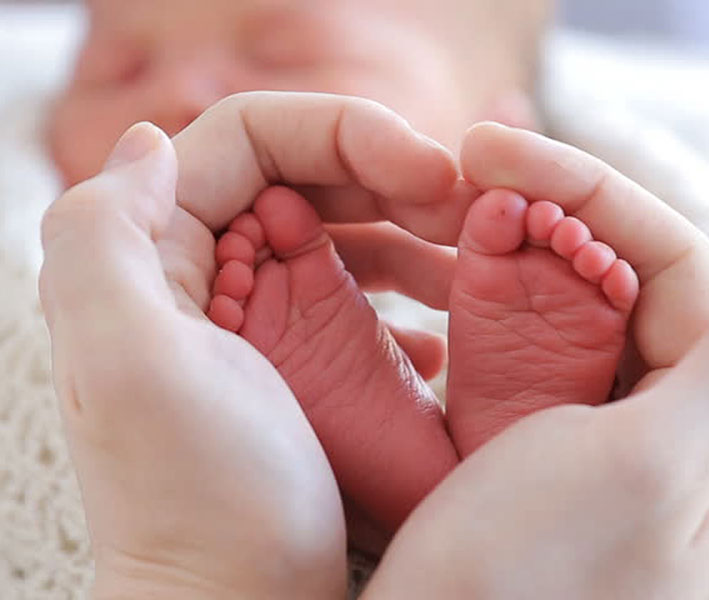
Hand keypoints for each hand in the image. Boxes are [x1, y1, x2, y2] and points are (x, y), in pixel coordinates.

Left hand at [39, 93, 473, 595]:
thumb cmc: (197, 503)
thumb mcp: (132, 368)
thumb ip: (104, 236)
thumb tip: (150, 143)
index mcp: (154, 254)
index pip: (252, 137)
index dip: (347, 131)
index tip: (429, 170)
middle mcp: (198, 273)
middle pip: (305, 174)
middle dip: (391, 177)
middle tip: (465, 209)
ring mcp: (252, 314)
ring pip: (337, 229)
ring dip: (408, 234)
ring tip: (465, 272)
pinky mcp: (296, 356)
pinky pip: (354, 292)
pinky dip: (403, 296)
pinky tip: (436, 338)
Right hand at [362, 124, 708, 598]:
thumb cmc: (527, 579)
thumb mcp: (650, 463)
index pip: (675, 264)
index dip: (596, 196)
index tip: (504, 155)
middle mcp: (660, 416)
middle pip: (619, 273)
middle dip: (549, 211)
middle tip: (473, 169)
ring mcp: (590, 425)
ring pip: (564, 302)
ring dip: (510, 247)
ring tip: (454, 210)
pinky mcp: (531, 436)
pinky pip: (519, 341)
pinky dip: (483, 296)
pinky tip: (446, 275)